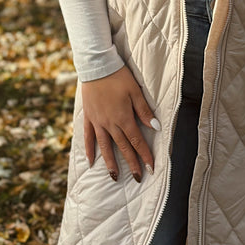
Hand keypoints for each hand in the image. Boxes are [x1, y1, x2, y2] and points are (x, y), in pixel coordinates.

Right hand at [81, 66, 158, 183]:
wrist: (96, 66)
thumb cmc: (119, 77)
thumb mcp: (135, 91)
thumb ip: (144, 111)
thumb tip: (155, 127)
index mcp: (124, 118)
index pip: (137, 141)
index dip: (145, 155)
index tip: (151, 168)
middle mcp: (110, 124)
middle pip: (123, 147)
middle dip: (132, 163)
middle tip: (138, 178)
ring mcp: (97, 122)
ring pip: (105, 146)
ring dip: (110, 163)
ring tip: (114, 176)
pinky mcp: (88, 118)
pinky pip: (88, 137)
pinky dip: (90, 149)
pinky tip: (91, 161)